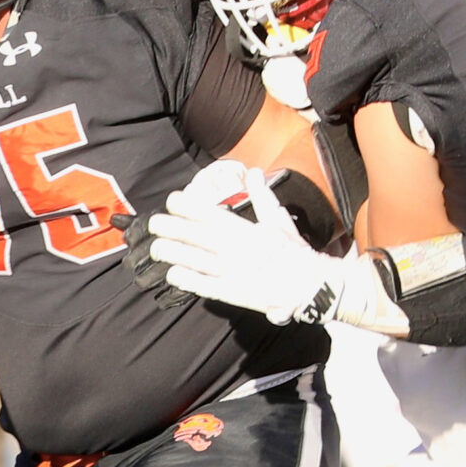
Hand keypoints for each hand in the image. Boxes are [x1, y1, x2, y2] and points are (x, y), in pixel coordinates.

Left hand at [150, 174, 344, 326]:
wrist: (312, 286)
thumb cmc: (294, 252)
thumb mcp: (279, 220)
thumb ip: (262, 197)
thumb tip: (253, 172)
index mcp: (248, 230)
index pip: (212, 214)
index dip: (190, 206)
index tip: (172, 200)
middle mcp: (237, 250)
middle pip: (197, 236)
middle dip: (173, 228)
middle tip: (153, 223)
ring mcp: (233, 272)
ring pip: (196, 260)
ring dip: (173, 253)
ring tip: (155, 248)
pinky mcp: (233, 294)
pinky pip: (205, 286)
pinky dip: (187, 279)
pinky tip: (172, 273)